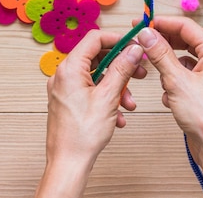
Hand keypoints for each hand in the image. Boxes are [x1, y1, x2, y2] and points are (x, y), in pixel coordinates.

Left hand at [36, 29, 145, 197]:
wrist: (68, 163)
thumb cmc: (82, 135)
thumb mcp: (109, 97)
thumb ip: (122, 69)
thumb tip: (133, 50)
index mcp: (69, 68)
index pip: (94, 38)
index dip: (117, 40)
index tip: (134, 46)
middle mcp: (63, 75)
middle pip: (96, 57)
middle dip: (120, 66)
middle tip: (138, 72)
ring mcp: (64, 89)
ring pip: (96, 76)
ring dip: (116, 86)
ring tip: (128, 103)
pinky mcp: (68, 101)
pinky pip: (90, 90)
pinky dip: (106, 97)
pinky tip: (117, 115)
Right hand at [137, 16, 202, 197]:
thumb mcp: (177, 81)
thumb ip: (160, 54)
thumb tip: (147, 34)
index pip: (186, 26)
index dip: (162, 22)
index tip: (142, 23)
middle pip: (185, 41)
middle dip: (163, 44)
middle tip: (142, 42)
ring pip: (184, 60)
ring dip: (168, 66)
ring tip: (157, 75)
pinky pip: (186, 76)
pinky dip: (174, 82)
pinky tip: (169, 96)